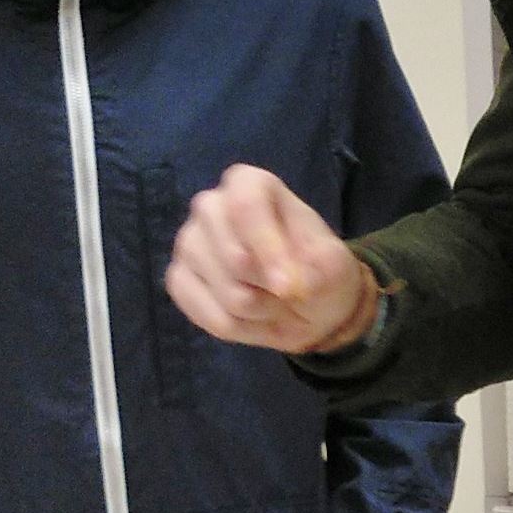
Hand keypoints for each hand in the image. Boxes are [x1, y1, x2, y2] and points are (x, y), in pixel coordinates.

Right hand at [165, 164, 378, 353]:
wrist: (306, 304)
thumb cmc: (318, 271)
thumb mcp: (334, 266)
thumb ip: (317, 269)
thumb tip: (286, 287)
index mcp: (250, 185)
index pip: (246, 206)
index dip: (267, 250)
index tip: (288, 287)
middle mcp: (211, 206)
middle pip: (234, 257)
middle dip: (269, 288)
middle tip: (288, 293)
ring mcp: (189, 242)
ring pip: (223, 290)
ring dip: (258, 310)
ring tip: (272, 303)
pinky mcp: (178, 277)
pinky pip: (203, 312)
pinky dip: (236, 326)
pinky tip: (250, 317)